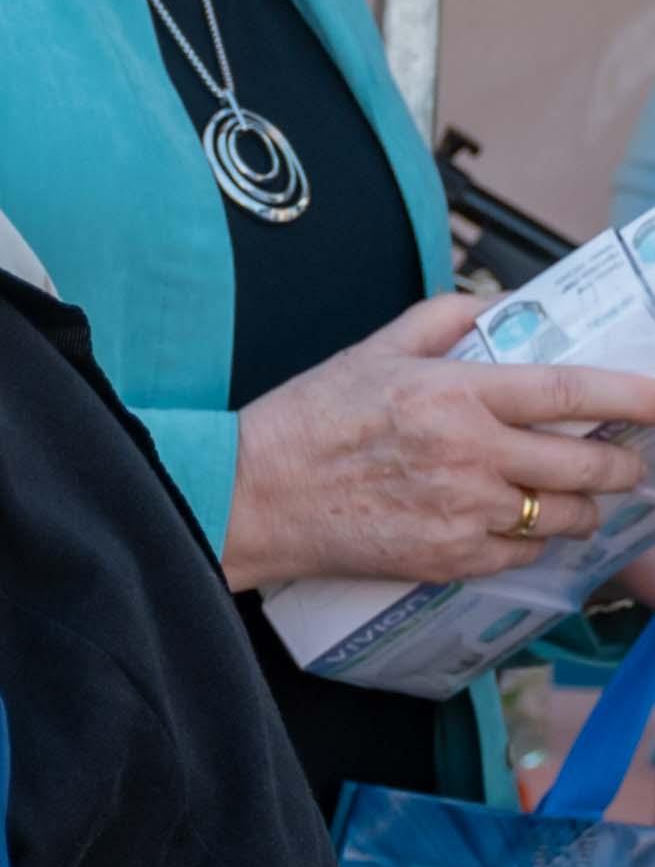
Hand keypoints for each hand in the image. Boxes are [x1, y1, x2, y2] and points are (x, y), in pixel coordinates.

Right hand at [221, 294, 654, 591]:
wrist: (250, 497)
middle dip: (623, 465)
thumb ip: (440, 321)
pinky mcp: (448, 559)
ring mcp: (462, 511)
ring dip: (582, 507)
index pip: (570, 389)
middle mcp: (469, 453)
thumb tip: (495, 307)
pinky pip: (523, 554)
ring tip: (569, 498)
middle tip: (625, 461)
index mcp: (454, 393)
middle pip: (587, 464)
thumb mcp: (369, 353)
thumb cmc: (303, 423)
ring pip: (566, 516)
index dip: (634, 394)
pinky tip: (509, 526)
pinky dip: (529, 541)